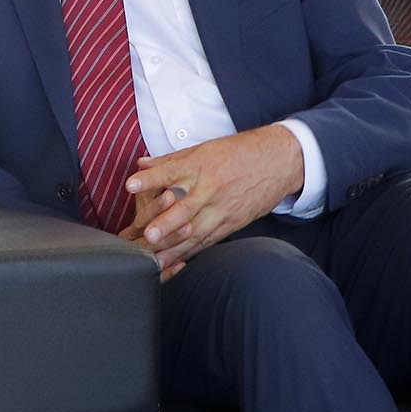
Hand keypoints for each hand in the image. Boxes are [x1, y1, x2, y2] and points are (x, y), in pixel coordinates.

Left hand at [116, 125, 304, 275]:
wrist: (279, 162)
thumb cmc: (238, 153)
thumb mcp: (204, 149)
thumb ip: (171, 160)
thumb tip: (141, 164)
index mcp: (200, 165)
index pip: (171, 171)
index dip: (150, 179)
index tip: (131, 185)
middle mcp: (211, 188)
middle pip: (185, 208)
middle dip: (165, 223)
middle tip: (148, 234)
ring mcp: (223, 209)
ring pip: (196, 232)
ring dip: (174, 248)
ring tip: (155, 261)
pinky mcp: (232, 224)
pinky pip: (209, 241)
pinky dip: (191, 253)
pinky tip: (175, 262)